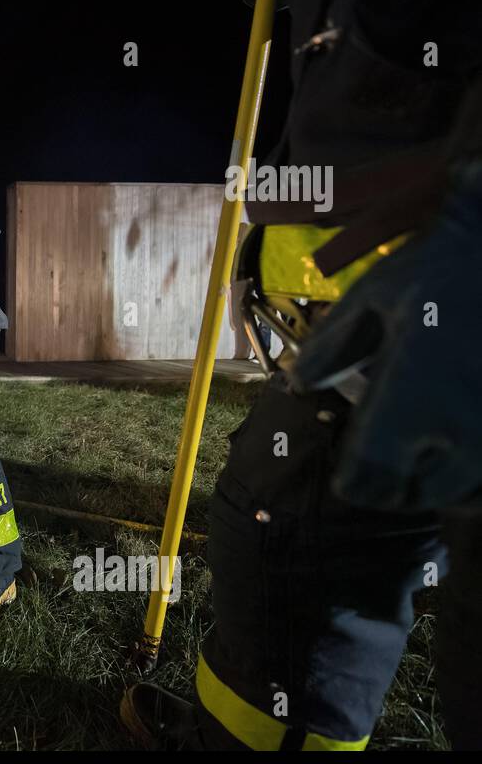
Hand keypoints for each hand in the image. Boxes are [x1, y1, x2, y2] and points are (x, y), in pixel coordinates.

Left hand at [290, 166, 481, 511]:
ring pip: (460, 491)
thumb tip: (298, 384)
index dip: (355, 483)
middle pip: (417, 495)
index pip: (372, 477)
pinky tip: (454, 436)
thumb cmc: (438, 267)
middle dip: (394, 487)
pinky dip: (467, 466)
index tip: (350, 475)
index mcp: (411, 398)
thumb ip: (331, 347)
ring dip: (436, 482)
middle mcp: (458, 424)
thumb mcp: (372, 299)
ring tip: (420, 455)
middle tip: (384, 464)